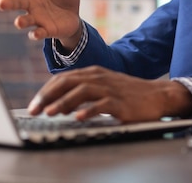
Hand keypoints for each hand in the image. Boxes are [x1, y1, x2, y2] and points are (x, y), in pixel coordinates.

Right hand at [0, 0, 81, 49]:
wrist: (74, 15)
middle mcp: (31, 4)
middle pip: (16, 3)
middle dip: (8, 4)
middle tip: (0, 4)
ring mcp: (37, 18)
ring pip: (25, 20)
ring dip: (21, 21)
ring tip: (18, 22)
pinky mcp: (46, 30)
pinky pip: (39, 32)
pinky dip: (36, 34)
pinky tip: (35, 33)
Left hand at [27, 66, 191, 121]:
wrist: (158, 95)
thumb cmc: (129, 94)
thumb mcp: (104, 87)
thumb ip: (83, 91)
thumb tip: (58, 103)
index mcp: (94, 73)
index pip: (63, 78)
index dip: (46, 91)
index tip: (33, 105)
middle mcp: (100, 78)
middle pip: (69, 82)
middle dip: (48, 96)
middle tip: (34, 110)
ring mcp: (111, 89)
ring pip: (83, 91)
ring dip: (64, 102)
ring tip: (51, 113)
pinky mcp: (122, 102)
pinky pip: (103, 104)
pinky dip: (89, 110)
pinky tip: (78, 118)